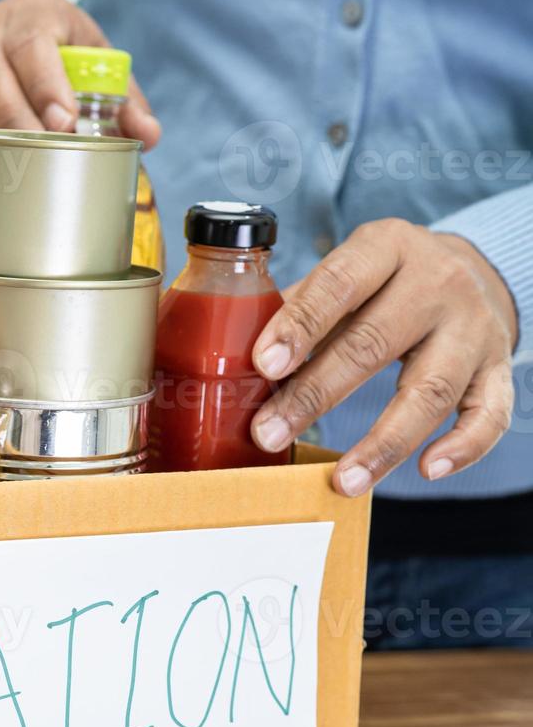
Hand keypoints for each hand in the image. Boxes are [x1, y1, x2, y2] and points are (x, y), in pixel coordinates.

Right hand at [0, 0, 159, 147]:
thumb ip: (124, 99)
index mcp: (34, 14)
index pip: (32, 44)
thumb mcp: (95, 63)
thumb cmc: (60, 55)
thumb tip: (146, 135)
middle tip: (44, 151)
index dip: (46, 86)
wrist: (9, 36)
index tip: (64, 123)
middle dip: (16, 118)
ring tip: (13, 167)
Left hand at [250, 219, 517, 495]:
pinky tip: (426, 470)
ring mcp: (474, 328)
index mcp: (387, 247)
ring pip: (431, 390)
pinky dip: (463, 447)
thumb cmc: (383, 282)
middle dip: (315, 395)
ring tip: (343, 480)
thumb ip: (296, 309)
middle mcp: (438, 283)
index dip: (299, 326)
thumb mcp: (345, 273)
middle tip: (268, 435)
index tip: (262, 366)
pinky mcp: (497, 368)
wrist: (474, 270)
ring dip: (383, 442)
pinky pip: (489, 413)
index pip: (338, 285)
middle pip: (373, 344)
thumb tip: (229, 360)